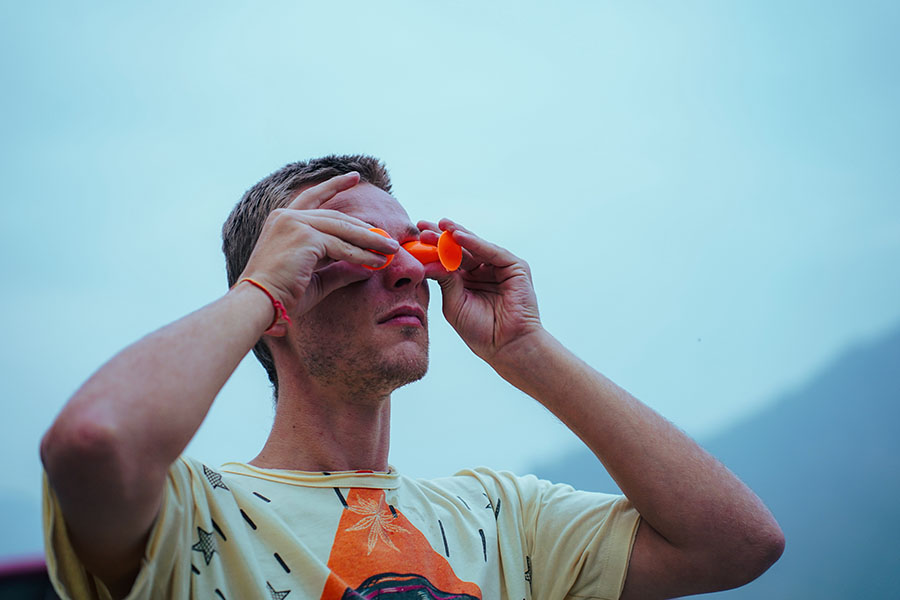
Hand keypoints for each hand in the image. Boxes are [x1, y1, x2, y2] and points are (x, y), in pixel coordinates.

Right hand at [236, 172, 398, 332]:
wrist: (259, 303)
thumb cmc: (282, 295)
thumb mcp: (316, 277)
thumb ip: (339, 269)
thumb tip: (367, 268)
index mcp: (283, 220)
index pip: (314, 198)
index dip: (335, 186)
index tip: (355, 177)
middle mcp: (287, 216)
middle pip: (336, 217)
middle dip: (365, 228)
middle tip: (388, 238)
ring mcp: (295, 223)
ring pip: (343, 230)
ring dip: (370, 240)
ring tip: (391, 249)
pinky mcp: (305, 236)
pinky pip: (342, 246)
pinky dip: (362, 254)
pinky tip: (377, 261)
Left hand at [419, 218, 542, 362]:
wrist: (506, 346)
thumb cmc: (480, 331)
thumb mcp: (454, 302)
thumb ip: (444, 280)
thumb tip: (425, 261)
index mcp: (467, 281)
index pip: (448, 259)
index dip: (431, 248)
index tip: (413, 237)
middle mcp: (483, 271)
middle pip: (460, 248)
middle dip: (441, 236)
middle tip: (422, 226)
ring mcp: (499, 268)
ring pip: (475, 246)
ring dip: (456, 234)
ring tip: (440, 226)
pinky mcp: (515, 267)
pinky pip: (492, 251)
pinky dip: (475, 243)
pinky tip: (458, 236)